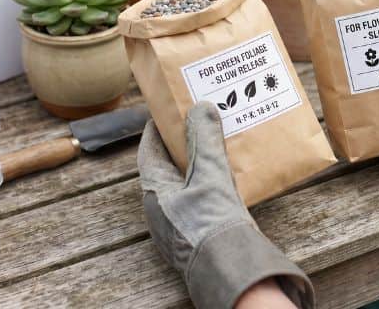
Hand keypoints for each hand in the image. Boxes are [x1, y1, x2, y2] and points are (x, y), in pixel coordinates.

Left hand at [137, 102, 313, 307]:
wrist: (229, 268)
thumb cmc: (212, 222)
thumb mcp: (210, 173)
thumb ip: (205, 139)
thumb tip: (201, 109)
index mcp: (155, 190)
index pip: (149, 150)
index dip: (157, 129)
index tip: (168, 111)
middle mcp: (159, 208)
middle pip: (166, 167)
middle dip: (180, 145)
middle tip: (195, 124)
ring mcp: (174, 224)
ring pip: (181, 184)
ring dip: (194, 165)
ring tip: (213, 147)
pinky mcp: (192, 234)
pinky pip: (194, 200)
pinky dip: (205, 184)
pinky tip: (223, 179)